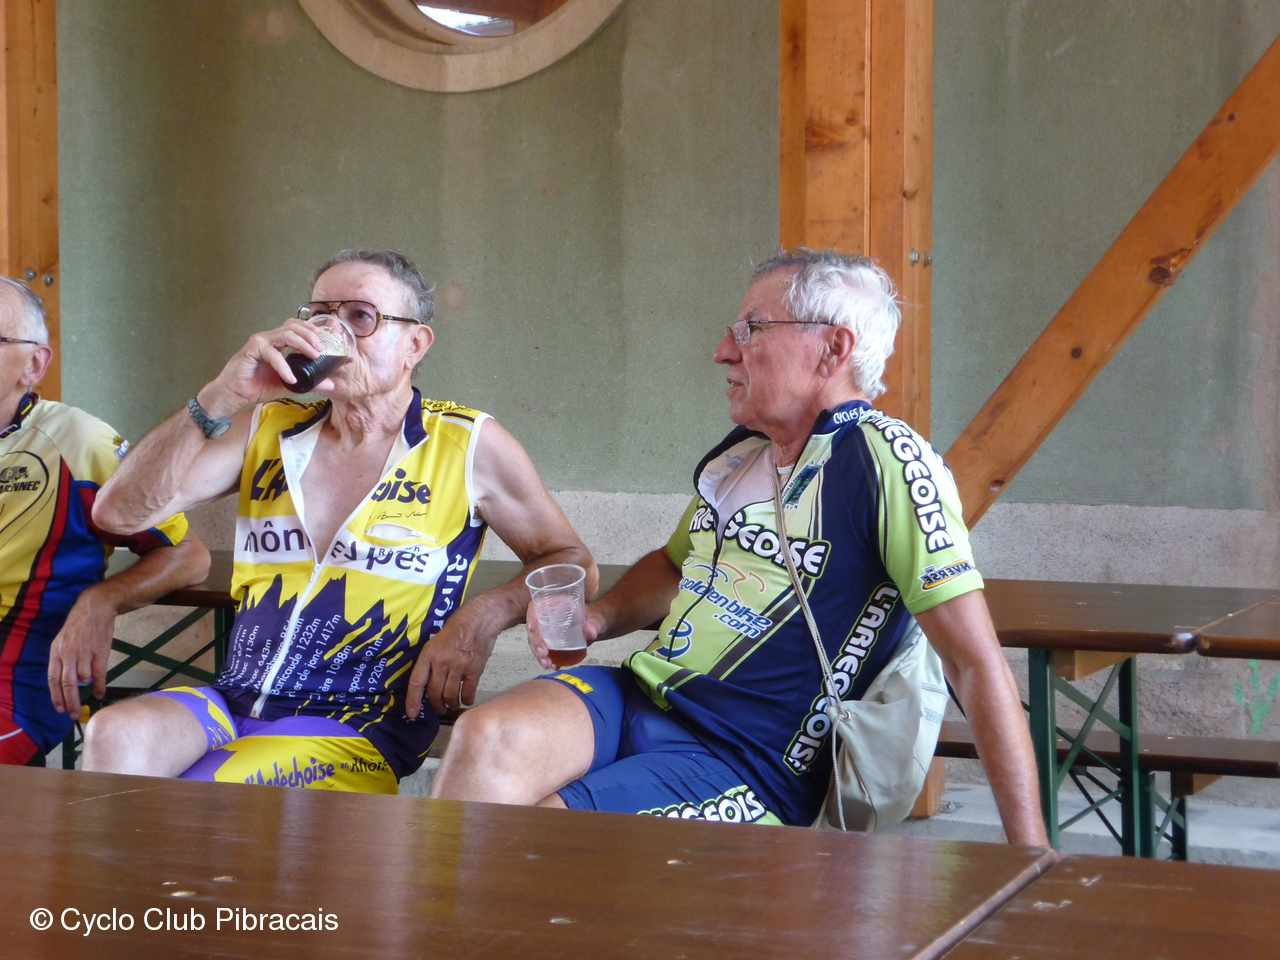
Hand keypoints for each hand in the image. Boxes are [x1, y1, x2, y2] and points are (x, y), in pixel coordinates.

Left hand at [46, 587, 117, 715]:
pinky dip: (99, 686)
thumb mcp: (64, 641)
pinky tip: (99, 694)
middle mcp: (68, 653)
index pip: (52, 678)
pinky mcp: (100, 651)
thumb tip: (70, 681)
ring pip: (82, 679)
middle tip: (72, 715)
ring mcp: (84, 652)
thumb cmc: (80, 626)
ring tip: (86, 698)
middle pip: (66, 683)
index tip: (59, 709)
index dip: (55, 695)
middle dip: (69, 702)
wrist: (96, 608)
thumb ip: (64, 660)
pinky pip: (99, 674)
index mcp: (56, 651)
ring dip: (84, 690)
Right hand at [200, 319, 333, 416]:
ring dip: (302, 344)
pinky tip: (291, 378)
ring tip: (313, 356)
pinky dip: (283, 366)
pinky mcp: (251, 350)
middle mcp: (269, 339)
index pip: (295, 327)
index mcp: (277, 343)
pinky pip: (272, 354)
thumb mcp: (289, 385)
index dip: (310, 329)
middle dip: (310, 335)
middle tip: (321, 349)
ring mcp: (260, 342)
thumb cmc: (258, 387)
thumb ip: (309, 382)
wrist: (235, 395)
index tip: (325, 339)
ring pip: (285, 335)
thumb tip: (331, 384)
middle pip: (292, 327)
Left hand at [405, 599, 501, 717]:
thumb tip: (429, 682)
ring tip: (453, 705)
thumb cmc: (456, 628)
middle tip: (440, 709)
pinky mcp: (474, 669)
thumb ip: (432, 660)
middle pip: (434, 692)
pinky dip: (467, 699)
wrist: (479, 620)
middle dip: (436, 705)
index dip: (413, 700)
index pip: (417, 681)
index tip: (412, 714)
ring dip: (451, 704)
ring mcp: (458, 666)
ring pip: (450, 695)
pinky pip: (468, 691)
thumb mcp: (436, 641)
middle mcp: (441, 662)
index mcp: (428, 654)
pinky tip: (467, 700)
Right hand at [525, 601, 601, 670]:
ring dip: (538, 653)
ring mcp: (548, 629)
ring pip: (535, 641)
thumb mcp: (596, 618)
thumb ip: (594, 623)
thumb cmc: (595, 617)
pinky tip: (553, 665)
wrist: (597, 625)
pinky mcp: (551, 641)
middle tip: (543, 653)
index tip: (532, 628)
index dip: (531, 616)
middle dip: (535, 642)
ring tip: (547, 663)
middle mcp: (548, 616)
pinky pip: (543, 649)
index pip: (536, 606)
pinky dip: (546, 658)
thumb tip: (590, 632)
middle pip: (534, 627)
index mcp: (556, 604)